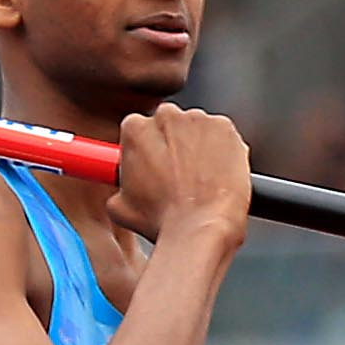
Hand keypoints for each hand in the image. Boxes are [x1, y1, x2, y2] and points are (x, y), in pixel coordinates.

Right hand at [108, 104, 250, 254]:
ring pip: (198, 130)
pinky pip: (223, 135)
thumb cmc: (164, 221)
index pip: (141, 131)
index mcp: (135, 129)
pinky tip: (219, 177)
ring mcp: (198, 119)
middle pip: (171, 126)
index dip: (150, 151)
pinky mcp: (225, 127)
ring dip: (200, 149)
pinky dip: (224, 151)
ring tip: (202, 181)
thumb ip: (119, 186)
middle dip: (175, 146)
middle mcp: (166, 116)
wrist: (201, 228)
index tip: (158, 165)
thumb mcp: (120, 208)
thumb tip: (124, 189)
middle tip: (181, 177)